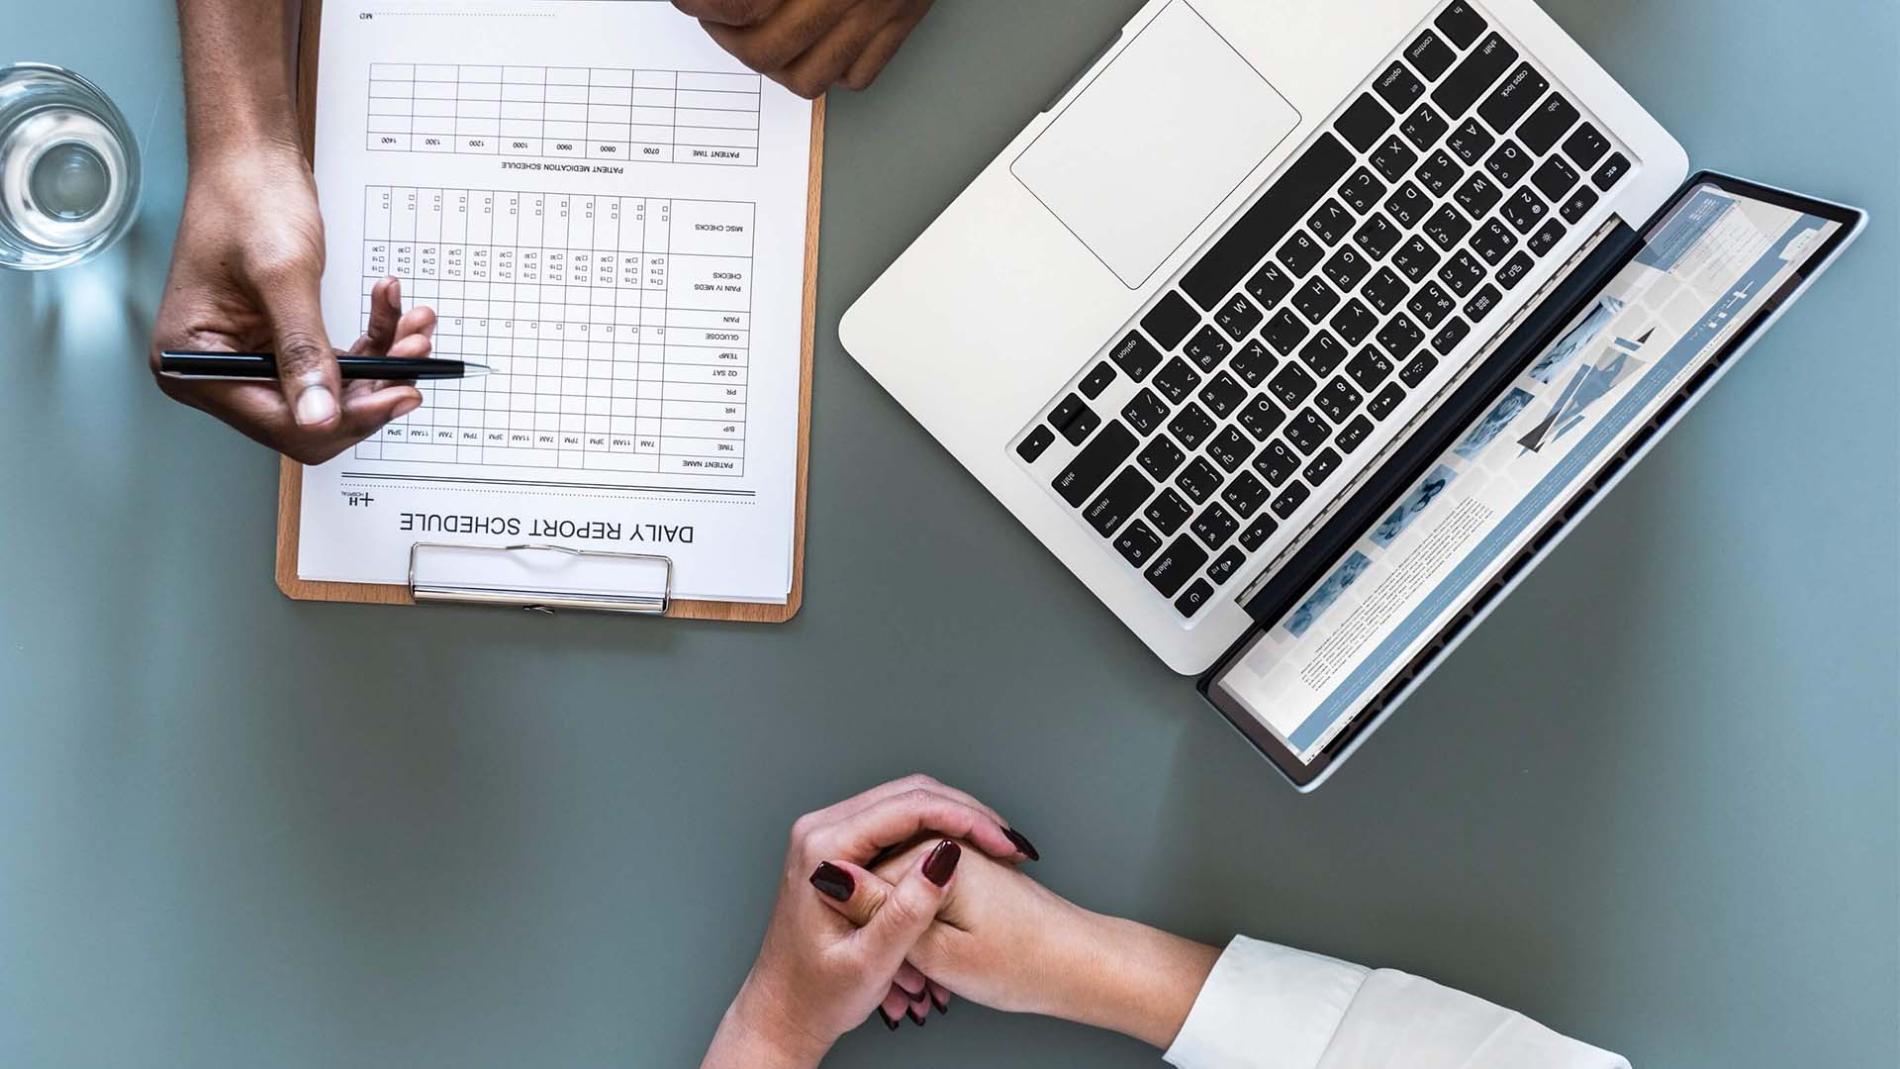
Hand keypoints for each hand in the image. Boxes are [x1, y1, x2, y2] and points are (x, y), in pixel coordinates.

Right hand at [151, 145, 435, 463]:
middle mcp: (216, 370)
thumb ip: (302, 351)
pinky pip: (334, 360)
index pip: (279, 423)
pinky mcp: (278, 341)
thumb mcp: (283, 277)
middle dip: (370, 387)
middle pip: (311, 415)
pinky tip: (395, 312)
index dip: (344, 417)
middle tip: (415, 357)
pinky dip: (371, 341)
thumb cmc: (248, 199)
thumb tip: (320, 419)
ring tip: (414, 327)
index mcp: (191, 363)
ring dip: (381, 362)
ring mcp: (248, 357)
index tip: (397, 395)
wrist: (252, 158)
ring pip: (332, 389)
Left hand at [673, 0, 935, 97]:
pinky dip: (829, 71)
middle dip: (729, 40)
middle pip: (766, 51)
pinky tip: (812, 45)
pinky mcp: (902, 20)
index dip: (703, 7)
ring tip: (756, 38)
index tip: (690, 2)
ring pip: (807, 78)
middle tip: (715, 20)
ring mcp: (880, 10)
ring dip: (773, 65)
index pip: (741, 6)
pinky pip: (857, 76)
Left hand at [700, 776, 1038, 1067]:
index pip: (907, 809)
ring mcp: (829, 835)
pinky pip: (897, 822)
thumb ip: (906, 912)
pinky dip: (937, 831)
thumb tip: (946, 858)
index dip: (965, 820)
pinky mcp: (841, 847)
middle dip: (967, 813)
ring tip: (997, 848)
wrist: (784, 1011)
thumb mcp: (870, 963)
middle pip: (909, 794)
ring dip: (956, 819)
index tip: (1004, 845)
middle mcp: (820, 830)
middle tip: (1010, 844)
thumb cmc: (818, 994)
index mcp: (823, 849)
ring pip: (907, 802)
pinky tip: (968, 853)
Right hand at [837, 842, 1221, 1049]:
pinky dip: (920, 928)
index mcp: (931, 851)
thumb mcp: (938, 953)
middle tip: (897, 976)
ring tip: (916, 980)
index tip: (872, 962)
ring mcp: (954, 854)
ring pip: (898, 889)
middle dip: (878, 925)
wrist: (1079, 966)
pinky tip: (931, 963)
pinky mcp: (965, 869)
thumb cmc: (1023, 965)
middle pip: (876, 876)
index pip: (858, 875)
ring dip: (899, 931)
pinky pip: (921, 894)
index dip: (858, 923)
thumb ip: (881, 913)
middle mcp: (942, 842)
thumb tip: (831, 877)